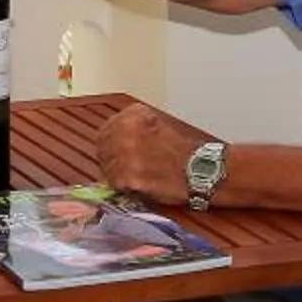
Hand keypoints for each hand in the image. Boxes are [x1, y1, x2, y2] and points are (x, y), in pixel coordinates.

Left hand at [97, 102, 216, 206]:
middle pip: (102, 147)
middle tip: (119, 163)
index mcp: (132, 118)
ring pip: (106, 165)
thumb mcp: (155, 123)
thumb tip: (115, 134)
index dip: (108, 140)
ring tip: (130, 174)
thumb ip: (133, 125)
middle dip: (108, 155)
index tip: (112, 147)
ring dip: (114, 170)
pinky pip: (113, 181)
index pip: (106, 129)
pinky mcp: (128, 177)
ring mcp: (125, 156)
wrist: (199, 169)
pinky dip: (120, 184)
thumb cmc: (182, 149)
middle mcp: (125, 134)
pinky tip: (132, 183)